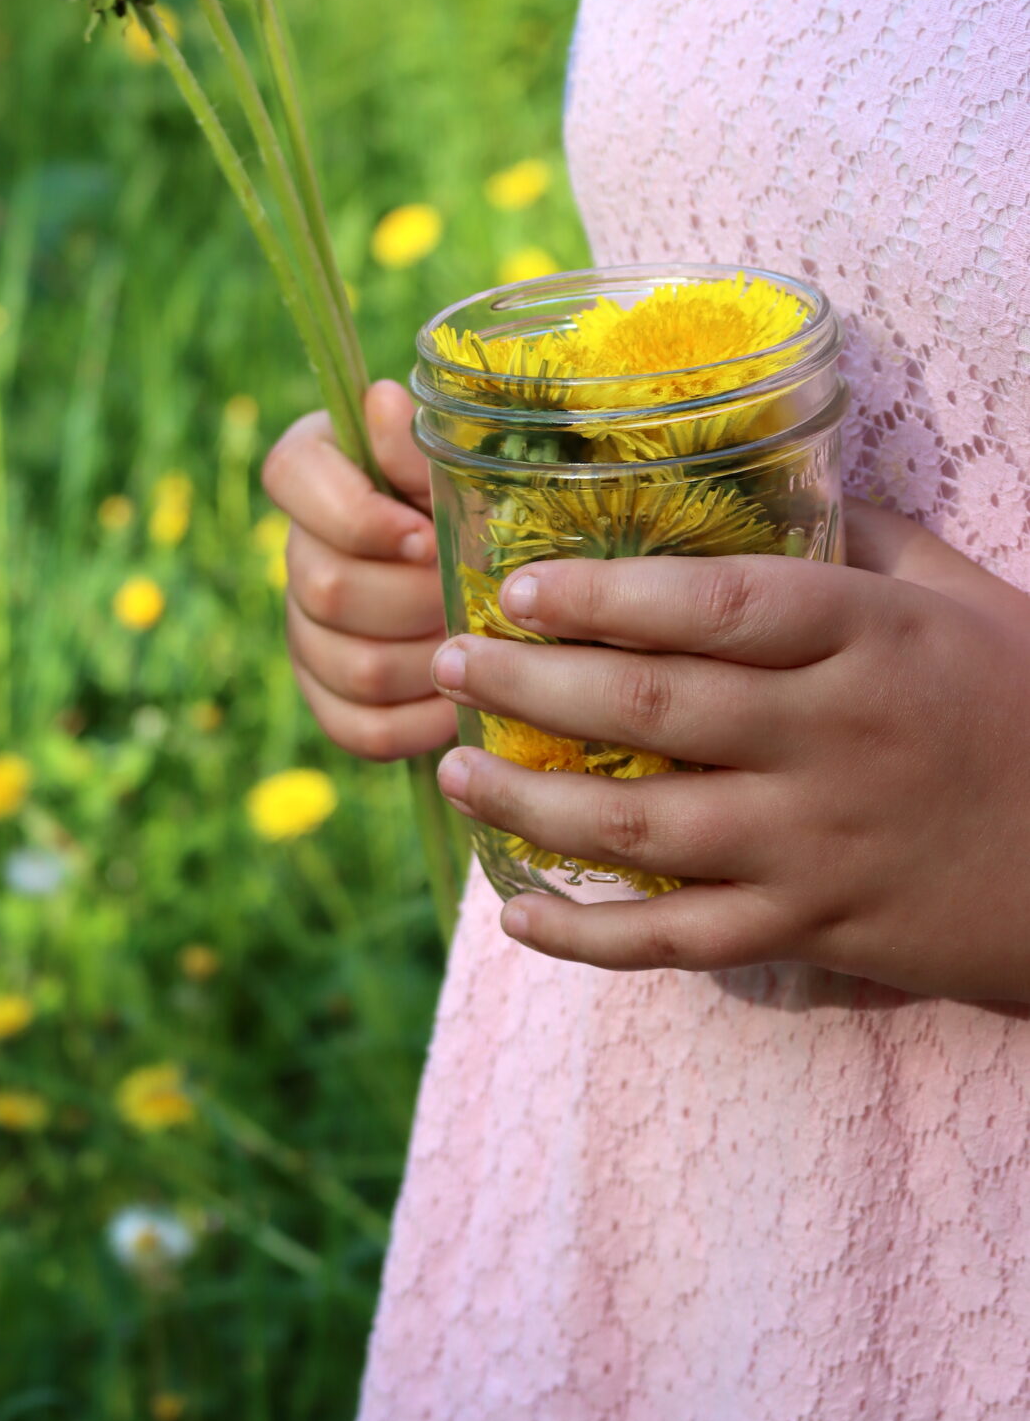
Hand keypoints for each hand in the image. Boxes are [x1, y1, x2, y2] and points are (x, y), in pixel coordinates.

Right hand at [262, 379, 456, 760]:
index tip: (422, 534)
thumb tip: (383, 401)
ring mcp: (306, 628)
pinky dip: (420, 722)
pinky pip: (359, 728)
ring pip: (351, 664)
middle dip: (416, 599)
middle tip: (474, 596)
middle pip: (326, 587)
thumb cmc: (482, 492)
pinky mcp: (330, 695)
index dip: (354, 516)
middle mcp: (299, 549)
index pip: (289, 477)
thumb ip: (420, 445)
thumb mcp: (461, 459)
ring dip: (430, 661)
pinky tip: (464, 702)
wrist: (504, 564)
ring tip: (481, 647)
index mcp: (317, 468)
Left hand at [430, 500, 1029, 999]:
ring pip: (645, 828)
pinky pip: (681, 942)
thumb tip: (759, 477)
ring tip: (453, 765)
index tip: (519, 584)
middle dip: (532, 683)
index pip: (719, 608)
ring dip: (531, 799)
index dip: (608, 594)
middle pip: (654, 708)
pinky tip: (518, 914)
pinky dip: (591, 937)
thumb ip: (859, 538)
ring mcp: (816, 844)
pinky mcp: (813, 930)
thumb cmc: (1029, 706)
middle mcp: (832, 740)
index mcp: (868, 642)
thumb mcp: (965, 597)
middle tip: (448, 659)